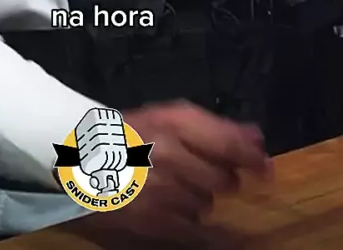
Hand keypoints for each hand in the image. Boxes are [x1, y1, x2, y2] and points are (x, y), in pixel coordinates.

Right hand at [62, 100, 270, 245]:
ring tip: (175, 184)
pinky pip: (192, 228)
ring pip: (207, 205)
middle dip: (221, 177)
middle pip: (223, 181)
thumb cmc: (129, 133)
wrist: (80, 160)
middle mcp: (170, 159)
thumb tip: (257, 139)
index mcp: (173, 126)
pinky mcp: (153, 223)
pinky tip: (170, 204)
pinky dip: (188, 218)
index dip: (252, 158)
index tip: (264, 168)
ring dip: (200, 197)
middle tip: (199, 169)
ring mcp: (161, 194)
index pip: (228, 146)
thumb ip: (214, 127)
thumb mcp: (169, 116)